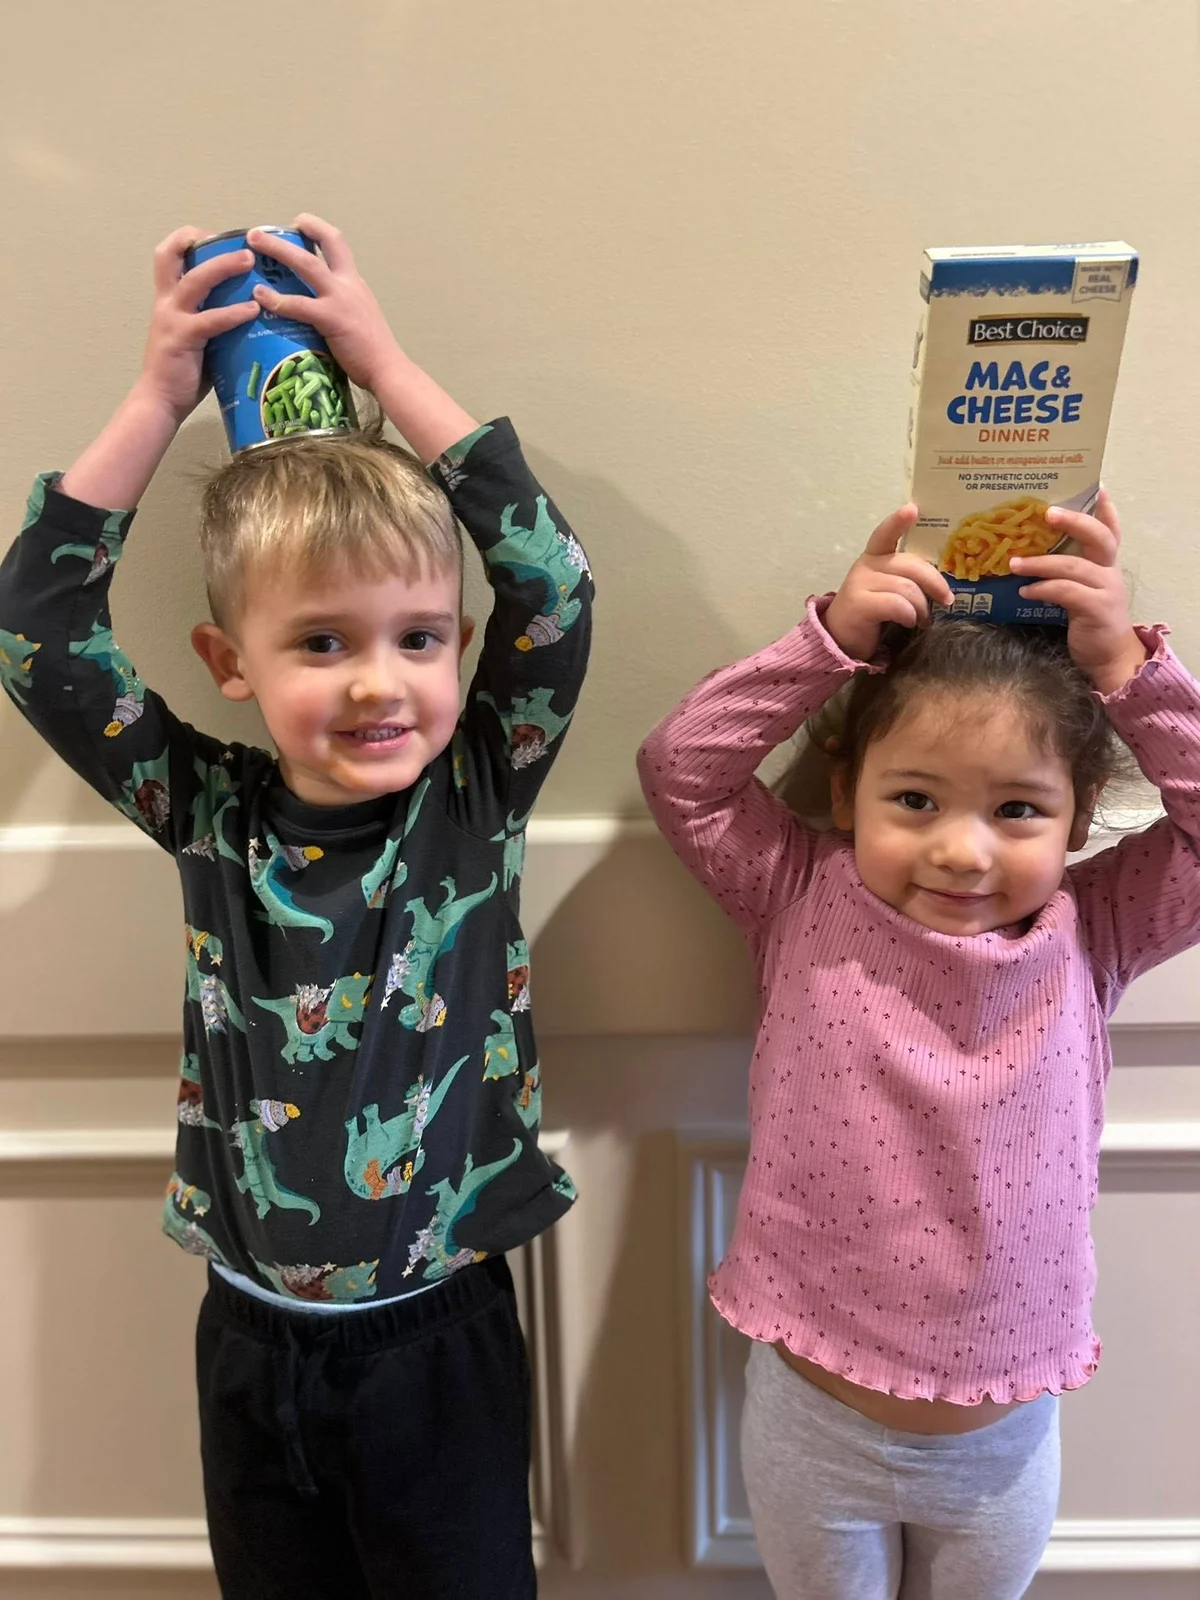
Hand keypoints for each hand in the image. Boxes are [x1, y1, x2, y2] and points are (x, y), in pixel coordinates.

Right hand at [136, 227, 260, 421]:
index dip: (189, 238)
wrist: (160, 401)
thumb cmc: (183, 372)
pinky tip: (253, 310)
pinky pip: (210, 319)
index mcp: (168, 299)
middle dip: (205, 242)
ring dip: (223, 267)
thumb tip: (253, 308)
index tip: (218, 238)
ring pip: (195, 280)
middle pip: (172, 254)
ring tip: (249, 261)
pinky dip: (233, 312)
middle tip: (243, 244)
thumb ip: (215, 318)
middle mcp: (166, 302)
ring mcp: (172, 318)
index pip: (169, 254)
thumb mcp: (199, 336)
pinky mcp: (183, 338)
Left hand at [246, 215, 401, 392]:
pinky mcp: (332, 319)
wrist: (388, 371)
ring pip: (307, 263)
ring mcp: (341, 299)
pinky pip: (299, 304)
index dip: (317, 229)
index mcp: (354, 283)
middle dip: (295, 229)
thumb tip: (312, 308)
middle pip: (326, 240)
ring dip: (278, 249)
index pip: (337, 244)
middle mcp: (349, 283)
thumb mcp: (357, 317)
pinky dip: (277, 298)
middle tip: (262, 231)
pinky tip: (260, 295)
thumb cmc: (371, 353)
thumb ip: (337, 306)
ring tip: (254, 242)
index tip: (297, 225)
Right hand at [823, 505, 953, 660]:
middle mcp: (866, 565)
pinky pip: (896, 605)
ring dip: (922, 607)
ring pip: (907, 587)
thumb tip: (942, 585)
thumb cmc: (872, 612)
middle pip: (910, 565)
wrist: (841, 639)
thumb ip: (907, 578)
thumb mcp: (890, 588)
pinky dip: (910, 615)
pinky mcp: (859, 604)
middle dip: (935, 583)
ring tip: (923, 619)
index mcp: (875, 556)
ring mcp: (859, 583)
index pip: (885, 534)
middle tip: (946, 600)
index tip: (912, 510)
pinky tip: (910, 622)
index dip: (898, 522)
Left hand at [1009, 492, 1145, 692]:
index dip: (1105, 509)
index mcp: (1105, 564)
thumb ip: (1064, 573)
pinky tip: (1025, 591)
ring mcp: (1106, 590)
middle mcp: (1109, 572)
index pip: (1110, 530)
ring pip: (1074, 566)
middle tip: (1047, 512)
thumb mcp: (1079, 592)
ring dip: (1040, 563)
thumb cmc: (1089, 622)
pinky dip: (1044, 589)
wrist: (1109, 658)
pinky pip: (1067, 592)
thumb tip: (1024, 556)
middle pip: (1099, 537)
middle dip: (1074, 521)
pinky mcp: (1097, 610)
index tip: (1097, 486)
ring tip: (1013, 563)